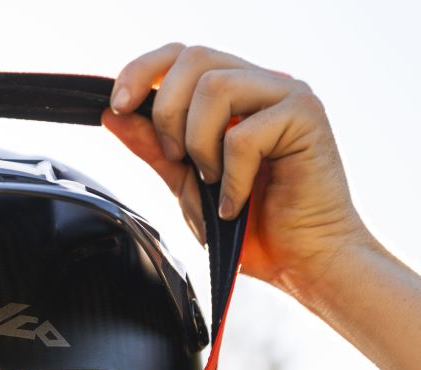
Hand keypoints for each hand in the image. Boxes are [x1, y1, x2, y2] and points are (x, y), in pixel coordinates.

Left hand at [102, 44, 374, 295]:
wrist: (298, 262)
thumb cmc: (250, 228)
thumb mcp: (185, 185)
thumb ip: (154, 148)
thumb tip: (114, 114)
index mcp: (233, 94)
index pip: (181, 55)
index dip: (142, 71)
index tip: (117, 107)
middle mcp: (260, 84)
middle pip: (194, 59)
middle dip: (167, 113)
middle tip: (177, 160)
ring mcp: (286, 95)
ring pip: (216, 87)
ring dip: (200, 144)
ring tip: (213, 183)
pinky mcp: (306, 116)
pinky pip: (243, 133)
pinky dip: (230, 178)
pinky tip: (237, 203)